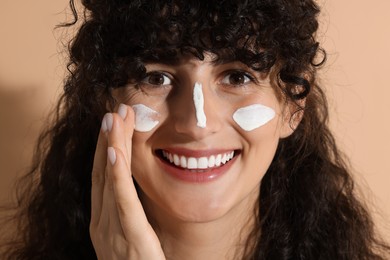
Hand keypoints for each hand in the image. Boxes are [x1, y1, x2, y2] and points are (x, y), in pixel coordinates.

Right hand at [90, 104, 164, 259]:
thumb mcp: (131, 238)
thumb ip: (130, 216)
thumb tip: (135, 193)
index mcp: (104, 222)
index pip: (103, 177)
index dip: (106, 149)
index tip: (113, 125)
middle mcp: (103, 222)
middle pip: (103, 172)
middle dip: (107, 140)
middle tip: (114, 111)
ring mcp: (112, 229)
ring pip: (110, 180)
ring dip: (112, 146)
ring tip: (114, 118)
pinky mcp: (129, 236)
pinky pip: (122, 200)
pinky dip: (116, 174)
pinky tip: (115, 151)